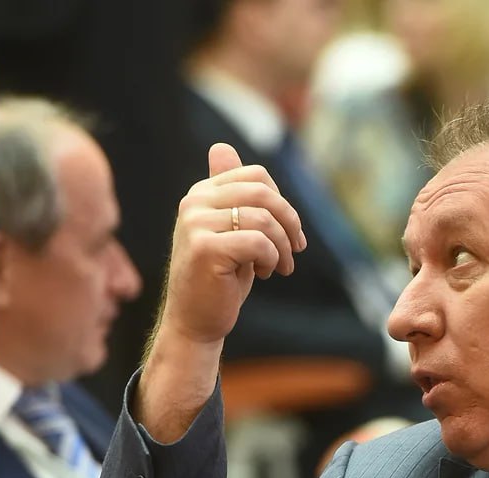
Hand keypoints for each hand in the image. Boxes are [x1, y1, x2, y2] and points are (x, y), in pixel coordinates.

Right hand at [137, 144, 305, 440]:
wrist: (197, 319)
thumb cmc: (220, 277)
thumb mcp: (231, 230)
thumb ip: (232, 194)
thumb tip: (222, 146)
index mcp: (201, 193)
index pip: (256, 176)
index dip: (283, 203)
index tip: (291, 233)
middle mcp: (193, 203)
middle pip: (263, 192)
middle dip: (290, 222)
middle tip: (294, 250)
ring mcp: (195, 224)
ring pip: (264, 219)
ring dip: (282, 247)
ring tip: (278, 267)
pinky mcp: (204, 248)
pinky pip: (258, 242)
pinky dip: (271, 259)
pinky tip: (265, 274)